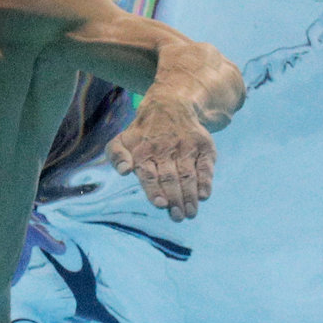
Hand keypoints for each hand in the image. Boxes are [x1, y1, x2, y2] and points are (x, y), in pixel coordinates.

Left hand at [107, 98, 214, 221]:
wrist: (170, 105)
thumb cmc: (142, 134)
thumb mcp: (122, 140)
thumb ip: (116, 156)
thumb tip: (124, 172)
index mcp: (144, 152)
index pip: (149, 174)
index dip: (154, 190)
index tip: (161, 204)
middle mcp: (165, 150)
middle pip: (170, 178)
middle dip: (175, 200)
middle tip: (178, 217)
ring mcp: (186, 148)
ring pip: (188, 175)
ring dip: (190, 196)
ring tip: (190, 213)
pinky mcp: (203, 146)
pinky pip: (205, 166)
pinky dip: (206, 181)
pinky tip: (203, 196)